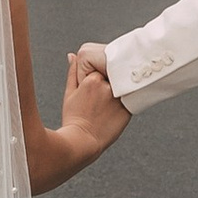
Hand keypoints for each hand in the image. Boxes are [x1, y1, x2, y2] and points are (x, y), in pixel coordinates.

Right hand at [58, 49, 129, 165]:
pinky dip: (123, 103)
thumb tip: (72, 55)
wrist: (82, 142)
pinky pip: (128, 100)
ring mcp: (118, 98)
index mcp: (92, 79)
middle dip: (107, 83)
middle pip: (111, 77)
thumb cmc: (73, 118)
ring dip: (116, 92)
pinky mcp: (127, 109)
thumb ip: (73, 73)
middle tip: (98, 100)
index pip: (99, 69)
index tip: (91, 92)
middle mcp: (107, 86)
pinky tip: (112, 113)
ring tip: (104, 107)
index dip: (96, 79)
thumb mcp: (69, 93)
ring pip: (120, 87)